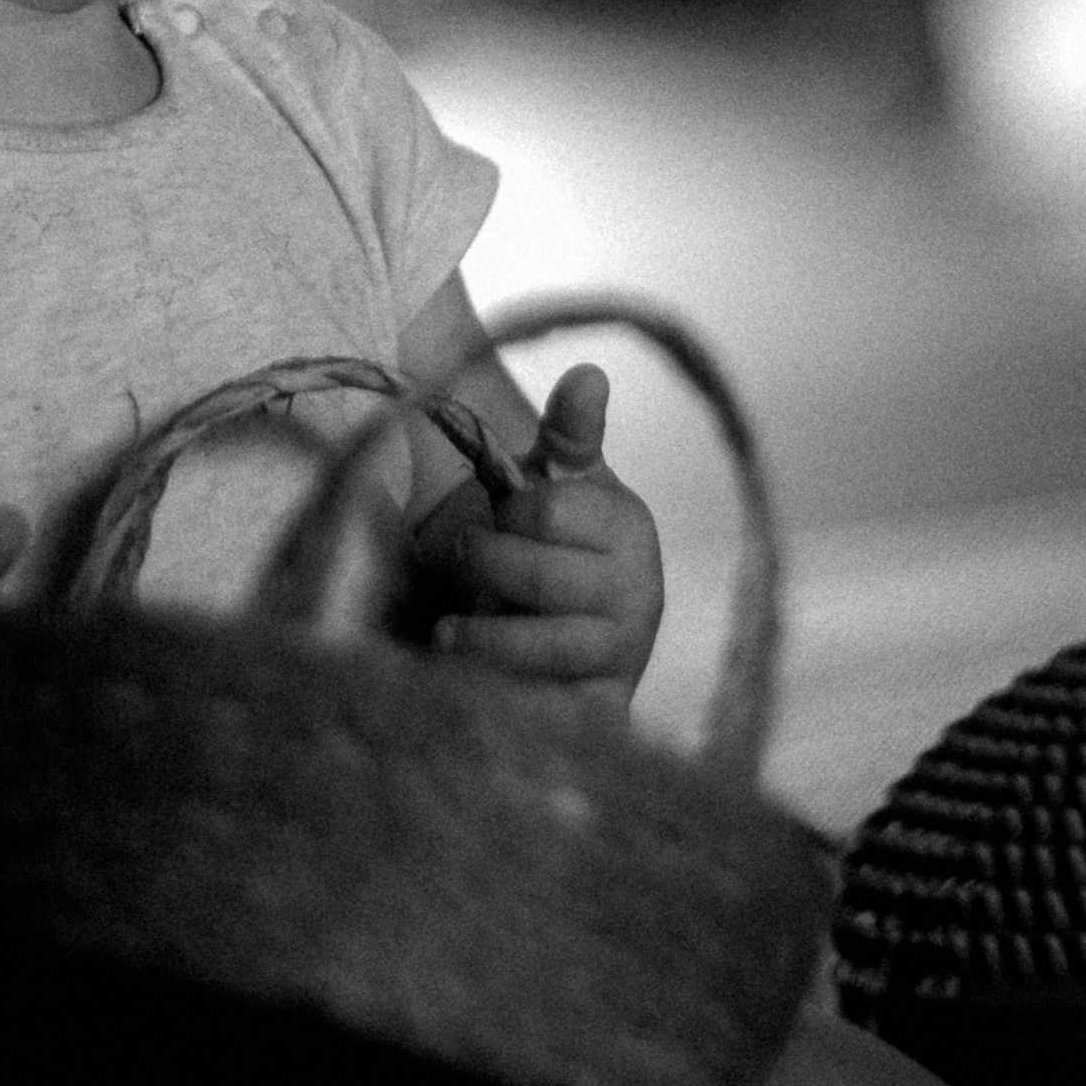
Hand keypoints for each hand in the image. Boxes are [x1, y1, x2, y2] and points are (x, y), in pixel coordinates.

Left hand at [426, 364, 663, 721]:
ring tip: (445, 632)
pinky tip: (470, 685)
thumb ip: (570, 433)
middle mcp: (640, 592)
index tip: (497, 519)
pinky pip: (544, 707)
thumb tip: (588, 374)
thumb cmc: (560, 548)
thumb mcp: (563, 485)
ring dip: (479, 639)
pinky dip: (500, 695)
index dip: (503, 515)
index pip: (543, 511)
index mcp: (629, 526)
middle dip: (483, 571)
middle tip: (464, 570)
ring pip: (537, 648)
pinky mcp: (602, 711)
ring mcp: (623, 656)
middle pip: (533, 576)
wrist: (581, 642)